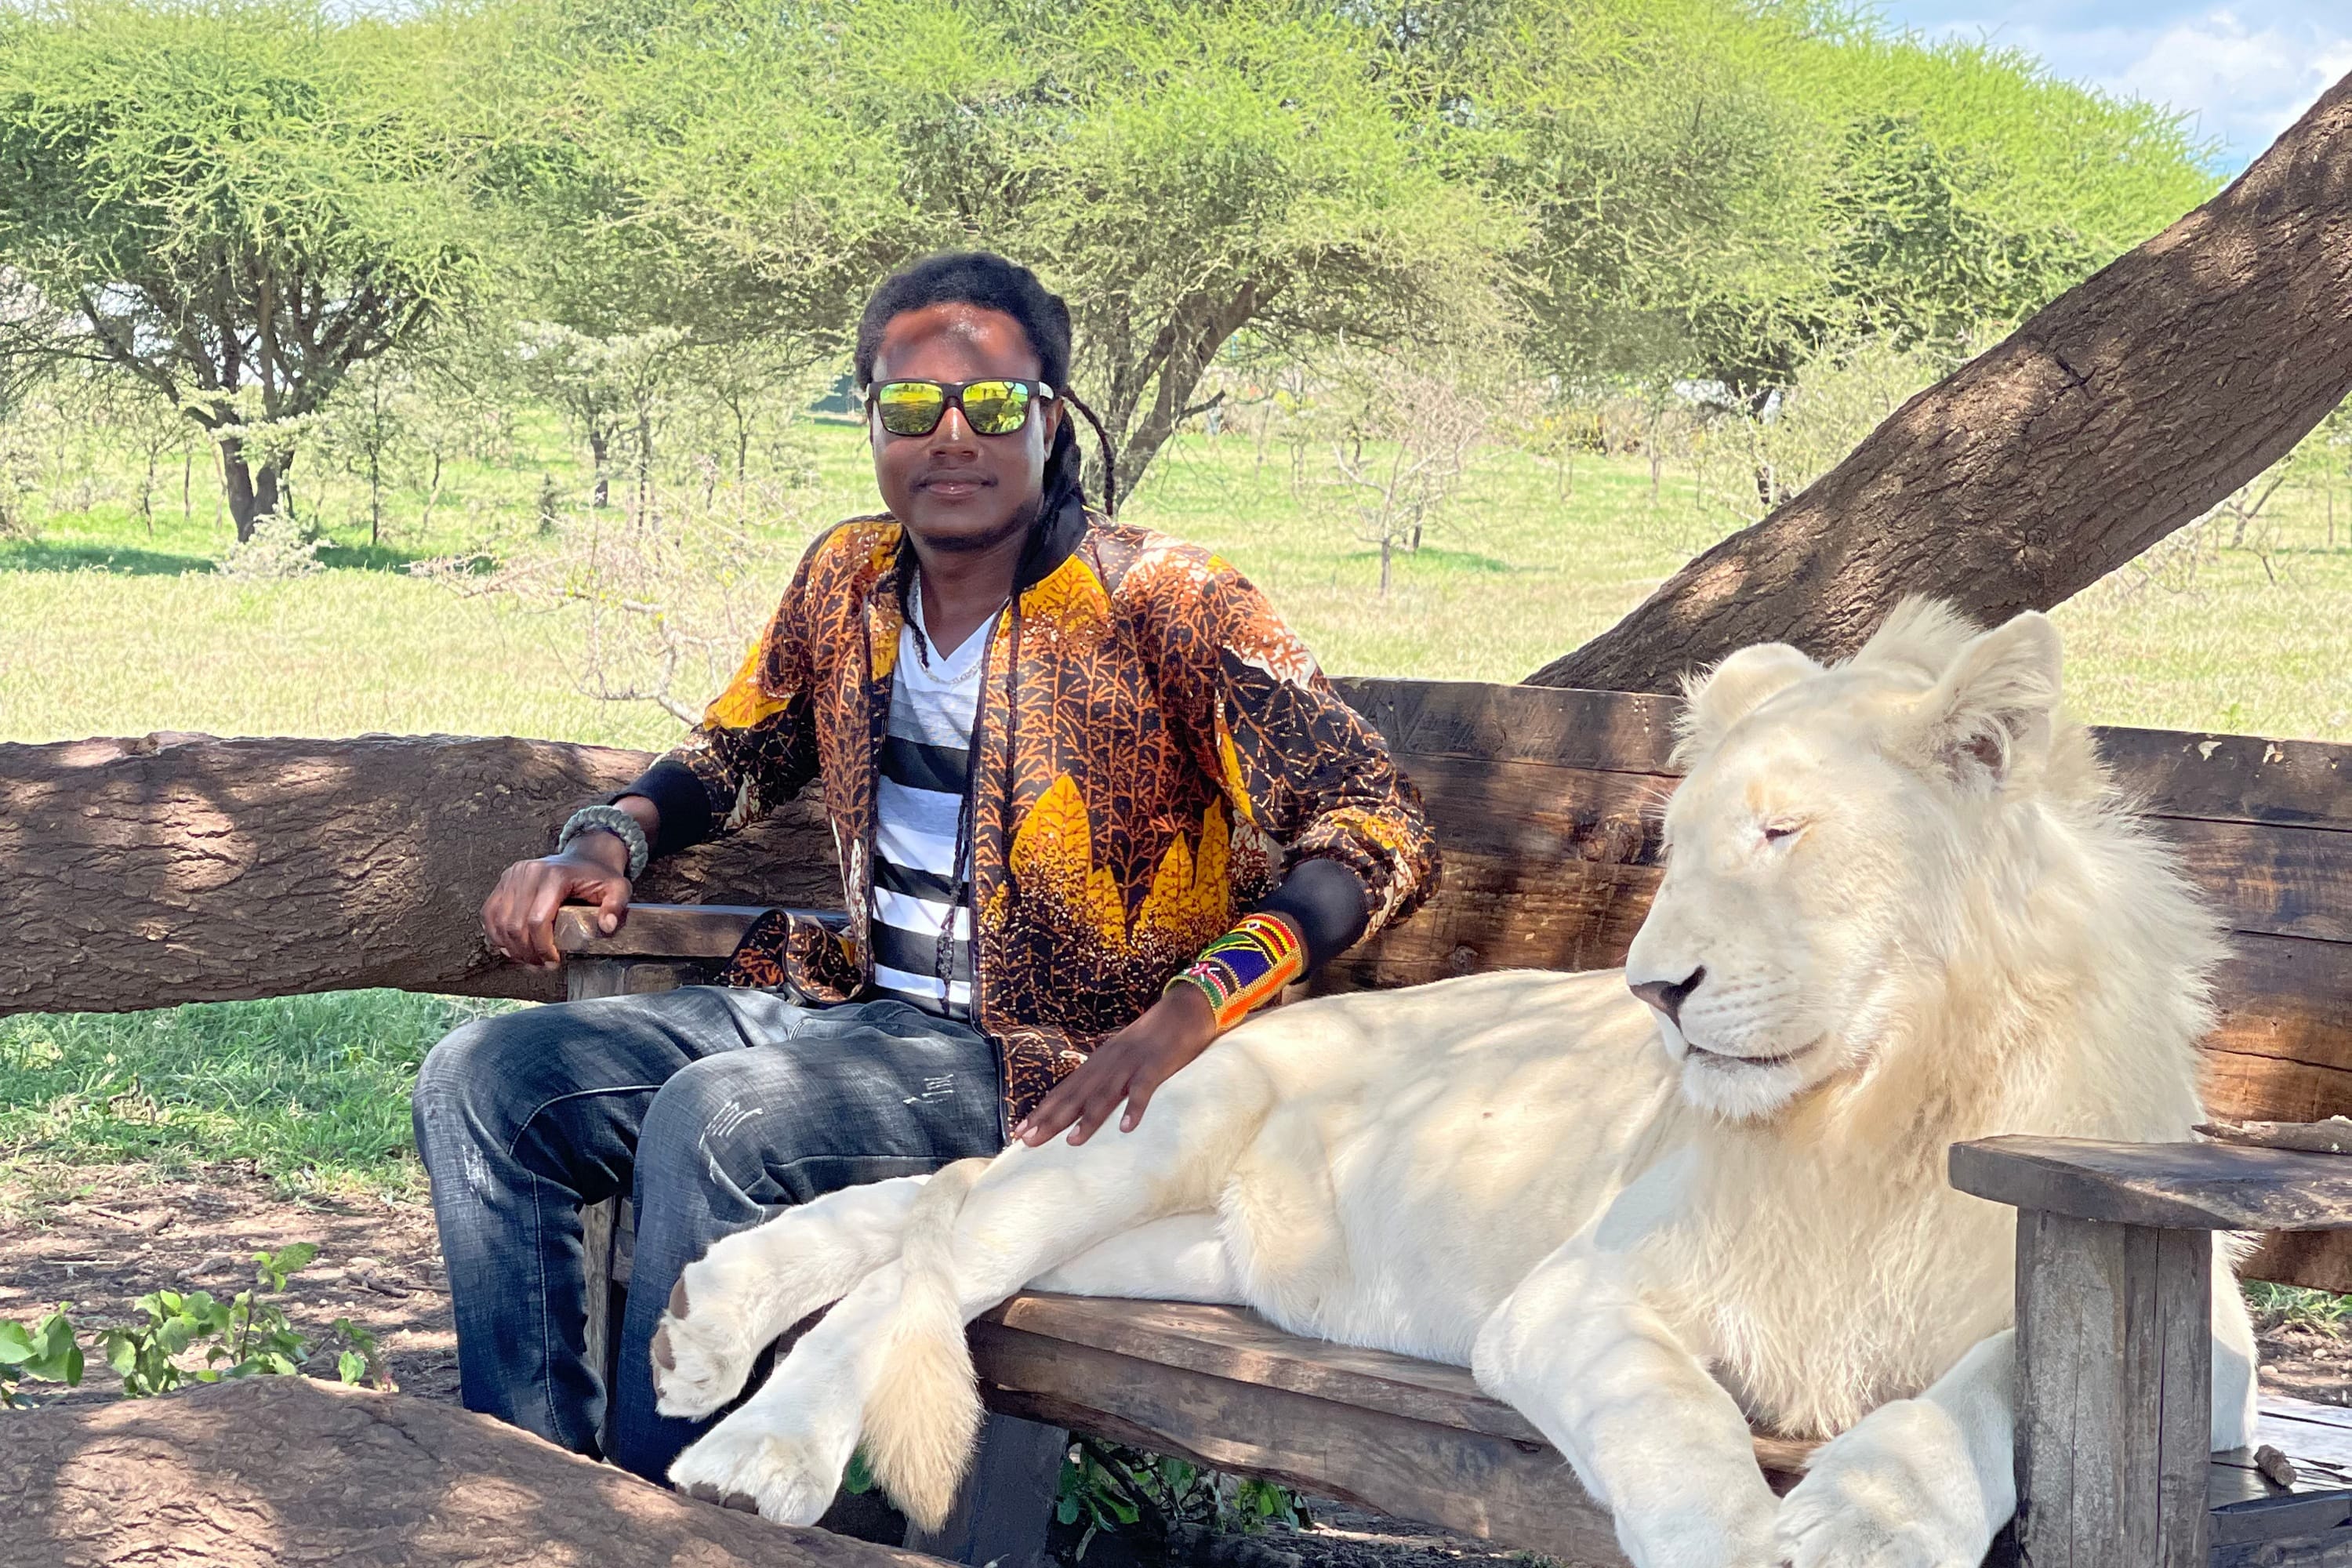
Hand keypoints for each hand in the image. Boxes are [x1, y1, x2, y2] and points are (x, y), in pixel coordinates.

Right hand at [482, 840, 631, 970]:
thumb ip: (615, 907)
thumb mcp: (618, 889)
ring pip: (499, 922)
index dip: (542, 948)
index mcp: (554, 875)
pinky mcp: (504, 881)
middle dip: (527, 953)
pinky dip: (496, 934)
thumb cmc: (599, 877)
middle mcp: (528, 872)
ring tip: (529, 959)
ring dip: (511, 947)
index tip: (553, 961)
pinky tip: (512, 947)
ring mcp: (512, 875)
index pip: (538, 920)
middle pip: (515, 925)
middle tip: (542, 965)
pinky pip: (489, 913)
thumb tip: (606, 926)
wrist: (584, 858)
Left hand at [1013, 983, 1217, 1146]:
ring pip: (1105, 1094)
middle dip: (1052, 1119)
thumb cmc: (1154, 1036)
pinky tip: (1127, 1128)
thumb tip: (1084, 1094)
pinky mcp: (1156, 1065)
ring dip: (1088, 1118)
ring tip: (1072, 1142)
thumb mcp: (1122, 1054)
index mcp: (1099, 1061)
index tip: (1019, 1132)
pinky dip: (1135, 1108)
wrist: (1185, 1009)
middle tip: (1028, 1141)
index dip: (1042, 1111)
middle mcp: (1109, 1062)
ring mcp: (1131, 1063)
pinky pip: (1143, 1089)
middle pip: (1076, 1094)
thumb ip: (1105, 1073)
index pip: (1064, 1089)